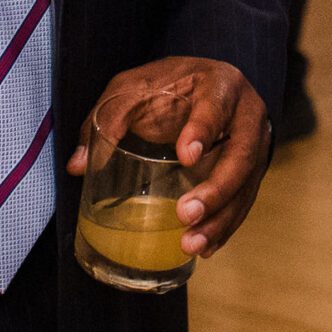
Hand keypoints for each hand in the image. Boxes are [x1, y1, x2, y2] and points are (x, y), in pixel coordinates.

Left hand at [67, 56, 269, 257]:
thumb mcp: (132, 90)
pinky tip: (205, 247)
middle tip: (185, 214)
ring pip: (246, 184)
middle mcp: (246, 113)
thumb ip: (107, 119)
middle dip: (216, 189)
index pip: (216, 106)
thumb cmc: (166, 87)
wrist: (201, 86)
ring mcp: (255, 143)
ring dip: (221, 218)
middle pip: (241, 153)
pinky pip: (244, 201)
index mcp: (219, 84)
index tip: (186, 156)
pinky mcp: (251, 169)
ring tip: (192, 244)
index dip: (204, 130)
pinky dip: (225, 226)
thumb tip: (77, 165)